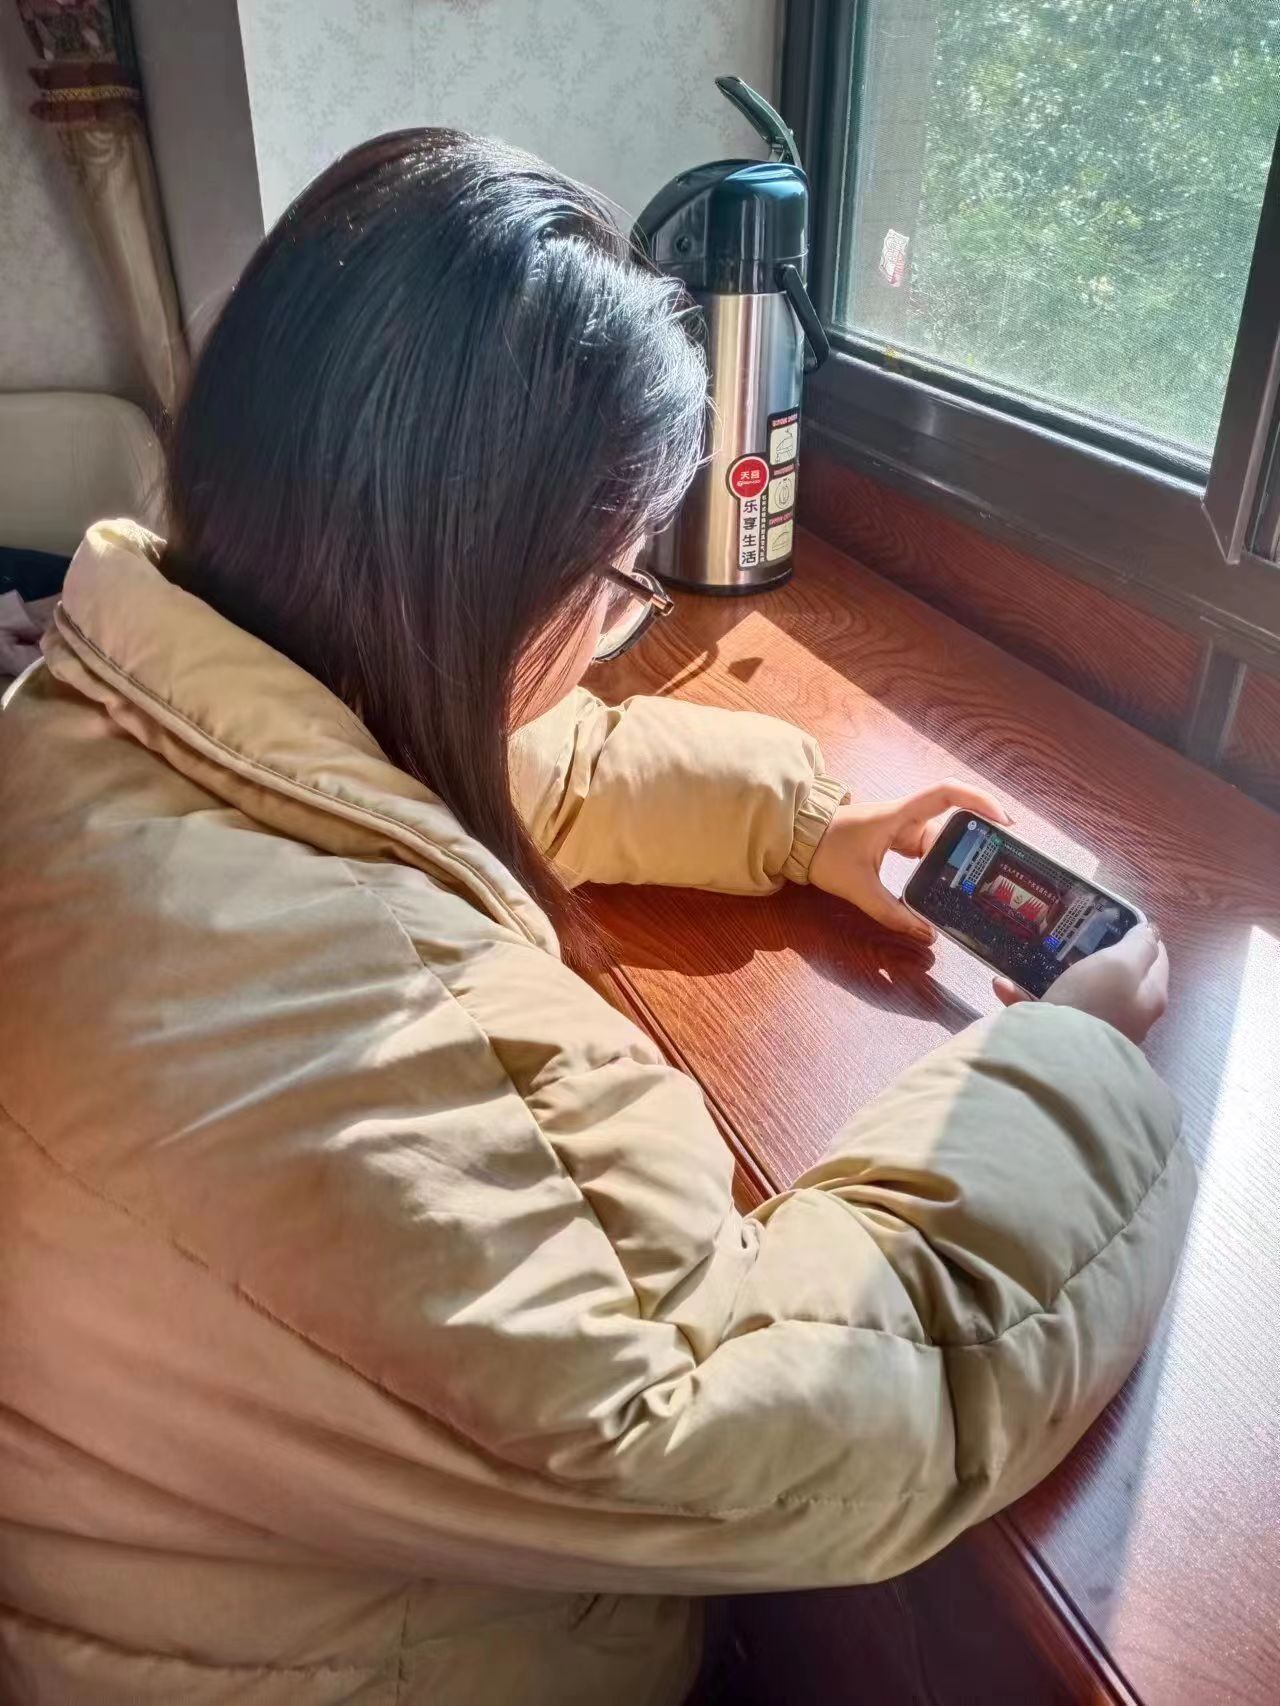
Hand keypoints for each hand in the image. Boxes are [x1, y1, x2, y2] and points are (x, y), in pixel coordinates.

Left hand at [809, 781, 1012, 941]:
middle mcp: (905, 818)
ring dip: (954, 861)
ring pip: (939, 843)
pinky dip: (938, 865)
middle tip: (994, 868)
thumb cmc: (823, 852)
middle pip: (949, 829)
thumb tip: (926, 934)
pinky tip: (947, 886)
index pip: (946, 794)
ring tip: (973, 885)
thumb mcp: (858, 887)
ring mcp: (901, 828)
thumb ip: (891, 913)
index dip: (978, 800)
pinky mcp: (896, 840)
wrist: (796, 840)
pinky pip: (926, 850)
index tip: (1003, 819)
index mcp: (898, 816)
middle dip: (971, 847)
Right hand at [993, 922, 1168, 1044]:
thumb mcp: (1120, 964)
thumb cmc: (1093, 1002)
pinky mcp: (1069, 1046)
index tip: (1116, 921)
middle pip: (1119, 980)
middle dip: (1101, 960)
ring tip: (1039, 961)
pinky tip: (1003, 987)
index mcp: (1149, 997)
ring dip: (1059, 979)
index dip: (1140, 936)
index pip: (1157, 959)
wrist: (1058, 1058)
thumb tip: (1152, 933)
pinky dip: (1027, 1001)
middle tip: (1079, 940)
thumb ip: (1138, 945)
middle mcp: (1130, 1018)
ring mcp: (1100, 1034)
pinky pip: (1046, 1016)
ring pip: (1081, 998)